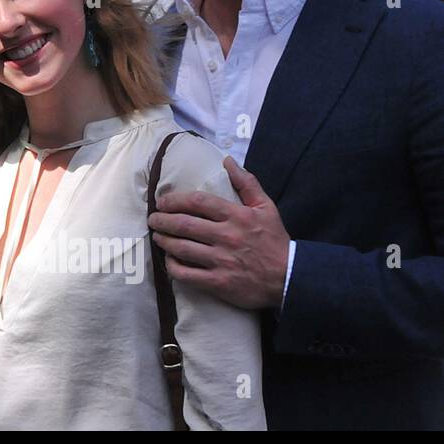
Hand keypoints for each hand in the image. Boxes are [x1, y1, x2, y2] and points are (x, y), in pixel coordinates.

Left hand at [147, 157, 290, 309]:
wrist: (290, 278)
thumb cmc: (275, 241)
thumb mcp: (266, 207)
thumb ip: (246, 183)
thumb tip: (227, 161)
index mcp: (237, 216)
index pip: (198, 202)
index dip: (174, 200)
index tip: (162, 202)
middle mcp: (227, 237)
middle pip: (184, 224)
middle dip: (162, 221)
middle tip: (153, 219)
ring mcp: (222, 261)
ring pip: (182, 248)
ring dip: (164, 241)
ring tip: (157, 237)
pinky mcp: (219, 283)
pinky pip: (187, 274)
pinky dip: (172, 267)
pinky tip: (168, 261)